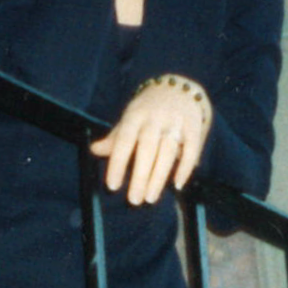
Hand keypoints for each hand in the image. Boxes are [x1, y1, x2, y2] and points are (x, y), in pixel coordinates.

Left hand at [90, 77, 211, 204]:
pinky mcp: (194, 126)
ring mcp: (176, 121)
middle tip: (134, 200)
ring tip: (150, 198)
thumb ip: (115, 137)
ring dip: (159, 176)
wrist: (181, 88)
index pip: (124, 140)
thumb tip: (94, 150)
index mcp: (135, 114)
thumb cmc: (149, 109)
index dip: (117, 162)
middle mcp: (155, 117)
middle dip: (140, 175)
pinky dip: (185, 167)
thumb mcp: (130, 118)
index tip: (112, 185)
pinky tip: (177, 184)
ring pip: (168, 151)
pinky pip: (191, 148)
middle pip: (147, 147)